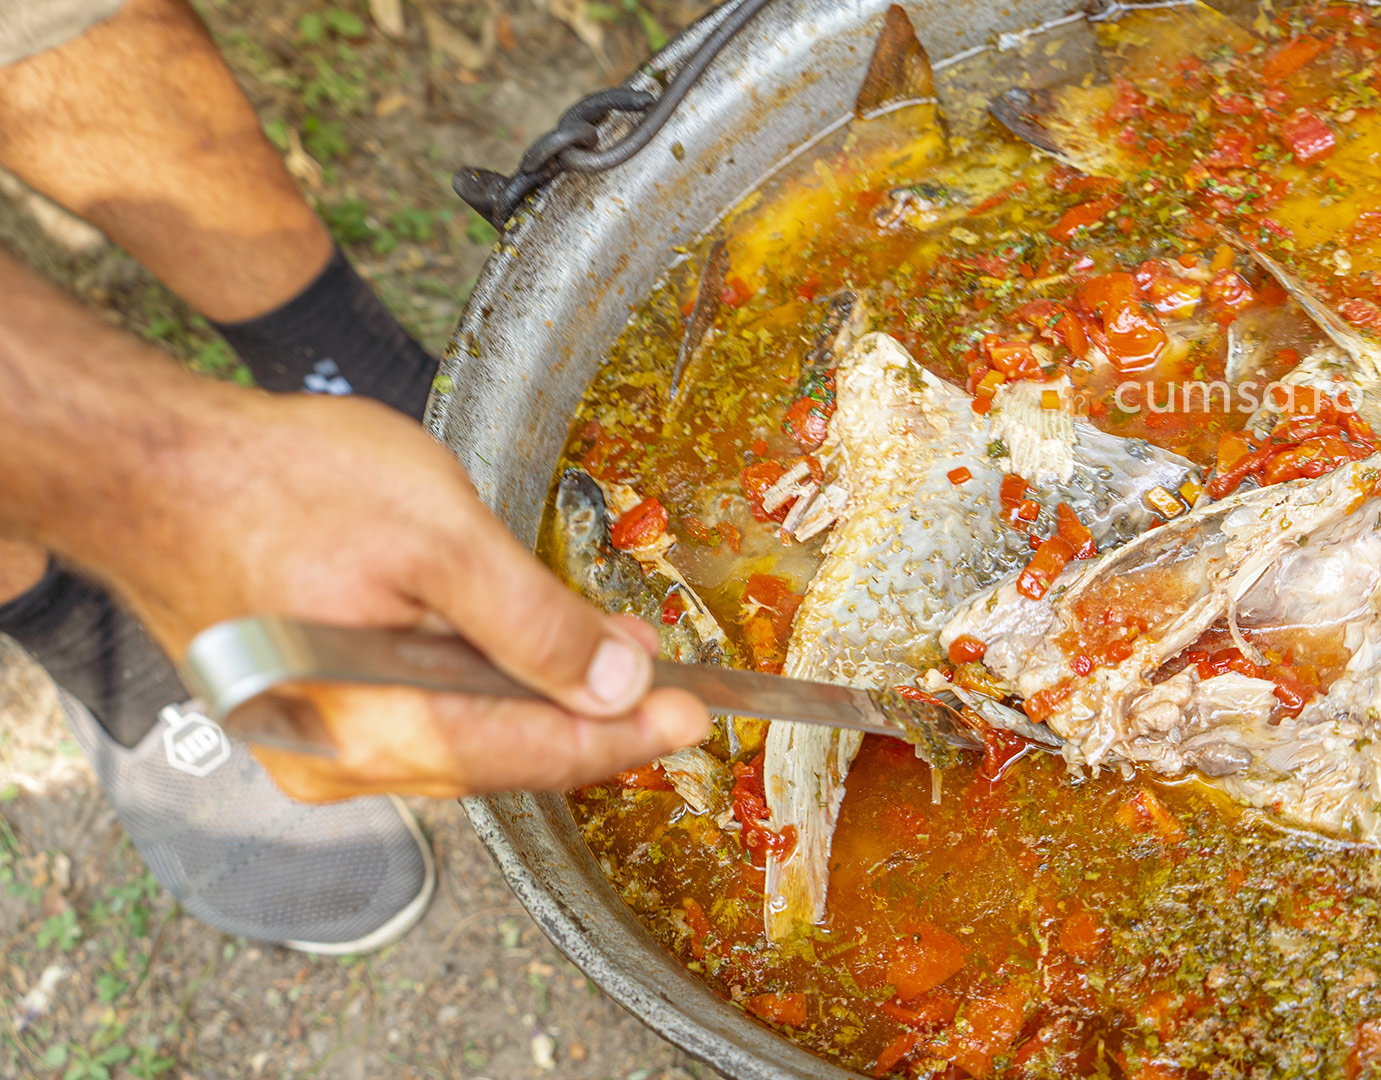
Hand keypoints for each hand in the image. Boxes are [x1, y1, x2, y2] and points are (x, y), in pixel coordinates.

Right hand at [86, 389, 709, 799]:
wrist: (154, 467)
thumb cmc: (279, 484)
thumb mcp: (435, 535)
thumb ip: (531, 620)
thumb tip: (615, 683)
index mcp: (370, 731)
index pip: (532, 756)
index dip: (625, 737)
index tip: (695, 714)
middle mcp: (339, 764)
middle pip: (503, 762)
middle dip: (593, 722)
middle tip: (669, 684)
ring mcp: (317, 746)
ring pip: (466, 747)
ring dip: (543, 706)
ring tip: (613, 661)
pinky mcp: (310, 715)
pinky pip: (423, 723)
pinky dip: (485, 694)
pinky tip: (521, 657)